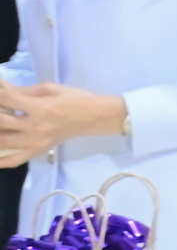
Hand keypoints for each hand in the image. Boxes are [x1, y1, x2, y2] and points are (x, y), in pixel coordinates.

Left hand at [0, 84, 128, 163]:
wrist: (94, 117)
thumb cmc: (74, 99)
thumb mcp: (50, 89)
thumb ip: (23, 90)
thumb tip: (1, 89)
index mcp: (39, 108)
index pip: (7, 99)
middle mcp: (35, 127)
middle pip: (0, 121)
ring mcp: (35, 142)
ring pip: (3, 141)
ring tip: (1, 125)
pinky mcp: (38, 151)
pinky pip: (15, 160)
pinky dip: (2, 161)